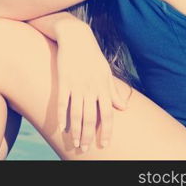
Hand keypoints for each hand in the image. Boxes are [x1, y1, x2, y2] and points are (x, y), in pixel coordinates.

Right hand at [55, 22, 128, 152]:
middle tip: (84, 149)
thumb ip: (113, 91)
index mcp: (103, 87)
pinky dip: (62, 117)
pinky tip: (61, 128)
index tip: (104, 144)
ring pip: (76, 114)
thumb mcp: (106, 72)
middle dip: (88, 136)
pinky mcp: (63, 81)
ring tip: (74, 143)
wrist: (76, 37)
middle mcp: (91, 88)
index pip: (107, 115)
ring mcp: (76, 85)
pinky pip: (62, 103)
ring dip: (75, 131)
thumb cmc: (92, 55)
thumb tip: (123, 108)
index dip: (106, 131)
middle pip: (90, 118)